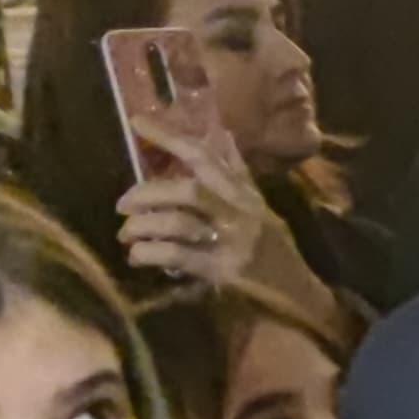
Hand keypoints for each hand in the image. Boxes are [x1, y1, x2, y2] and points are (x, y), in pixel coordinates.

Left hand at [115, 127, 299, 299]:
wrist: (296, 297)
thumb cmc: (273, 251)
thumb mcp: (258, 207)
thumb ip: (237, 173)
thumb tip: (222, 134)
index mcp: (245, 194)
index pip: (205, 156)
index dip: (170, 137)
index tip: (137, 121)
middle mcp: (240, 213)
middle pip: (188, 190)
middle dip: (148, 193)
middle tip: (122, 204)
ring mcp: (233, 241)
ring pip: (179, 222)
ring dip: (144, 226)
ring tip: (126, 235)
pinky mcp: (223, 270)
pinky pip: (177, 255)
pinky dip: (150, 254)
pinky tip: (138, 257)